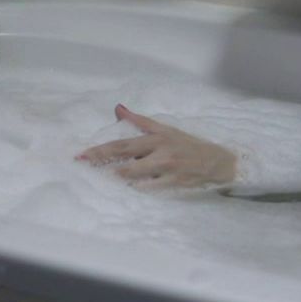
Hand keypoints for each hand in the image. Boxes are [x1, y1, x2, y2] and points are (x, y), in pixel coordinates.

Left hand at [77, 104, 237, 190]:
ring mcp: (167, 168)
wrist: (218, 162)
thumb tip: (118, 109)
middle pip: (124, 156)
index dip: (101, 148)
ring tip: (101, 179)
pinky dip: (136, 189)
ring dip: (116, 177)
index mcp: (156, 137)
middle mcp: (160, 151)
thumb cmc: (188, 145)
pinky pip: (149, 189)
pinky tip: (124, 192)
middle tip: (82, 164)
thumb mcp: (165, 129)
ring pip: (134, 174)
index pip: (123, 142)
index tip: (81, 153)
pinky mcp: (174, 183)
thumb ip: (140, 122)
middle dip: (101, 160)